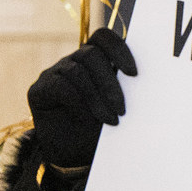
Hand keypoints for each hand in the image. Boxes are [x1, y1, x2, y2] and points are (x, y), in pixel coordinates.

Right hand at [24, 28, 136, 170]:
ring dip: (97, 97)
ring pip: (76, 71)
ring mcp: (53, 73)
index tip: (135, 74)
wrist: (73, 153)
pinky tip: (86, 119)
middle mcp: (72, 61)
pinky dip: (78, 103)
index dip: (120, 50)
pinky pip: (61, 87)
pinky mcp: (39, 89)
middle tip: (122, 109)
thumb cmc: (100, 126)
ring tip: (111, 119)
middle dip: (110, 83)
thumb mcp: (117, 105)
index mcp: (94, 59)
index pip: (103, 38)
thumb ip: (127, 89)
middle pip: (90, 54)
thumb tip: (152, 83)